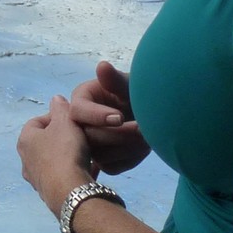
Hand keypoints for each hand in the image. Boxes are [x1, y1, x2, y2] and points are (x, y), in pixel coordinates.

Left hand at [18, 96, 96, 214]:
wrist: (69, 190)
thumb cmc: (65, 151)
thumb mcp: (66, 122)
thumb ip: (61, 108)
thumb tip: (55, 99)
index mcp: (25, 140)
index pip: (36, 121)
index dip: (54, 117)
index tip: (71, 118)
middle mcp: (25, 160)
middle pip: (44, 142)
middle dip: (61, 137)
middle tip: (80, 135)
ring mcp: (35, 178)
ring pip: (51, 160)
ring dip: (66, 155)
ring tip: (85, 153)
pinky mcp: (47, 191)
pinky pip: (59, 176)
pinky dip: (70, 171)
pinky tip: (86, 170)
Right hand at [68, 60, 149, 176]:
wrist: (154, 113)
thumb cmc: (140, 93)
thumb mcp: (130, 84)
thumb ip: (116, 80)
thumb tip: (102, 66)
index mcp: (81, 101)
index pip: (78, 111)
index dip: (98, 116)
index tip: (120, 117)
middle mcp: (80, 125)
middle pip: (89, 137)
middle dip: (119, 134)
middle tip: (144, 130)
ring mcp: (91, 146)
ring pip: (101, 156)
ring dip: (128, 147)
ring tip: (148, 136)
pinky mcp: (103, 162)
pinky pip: (112, 167)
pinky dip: (130, 158)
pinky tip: (143, 147)